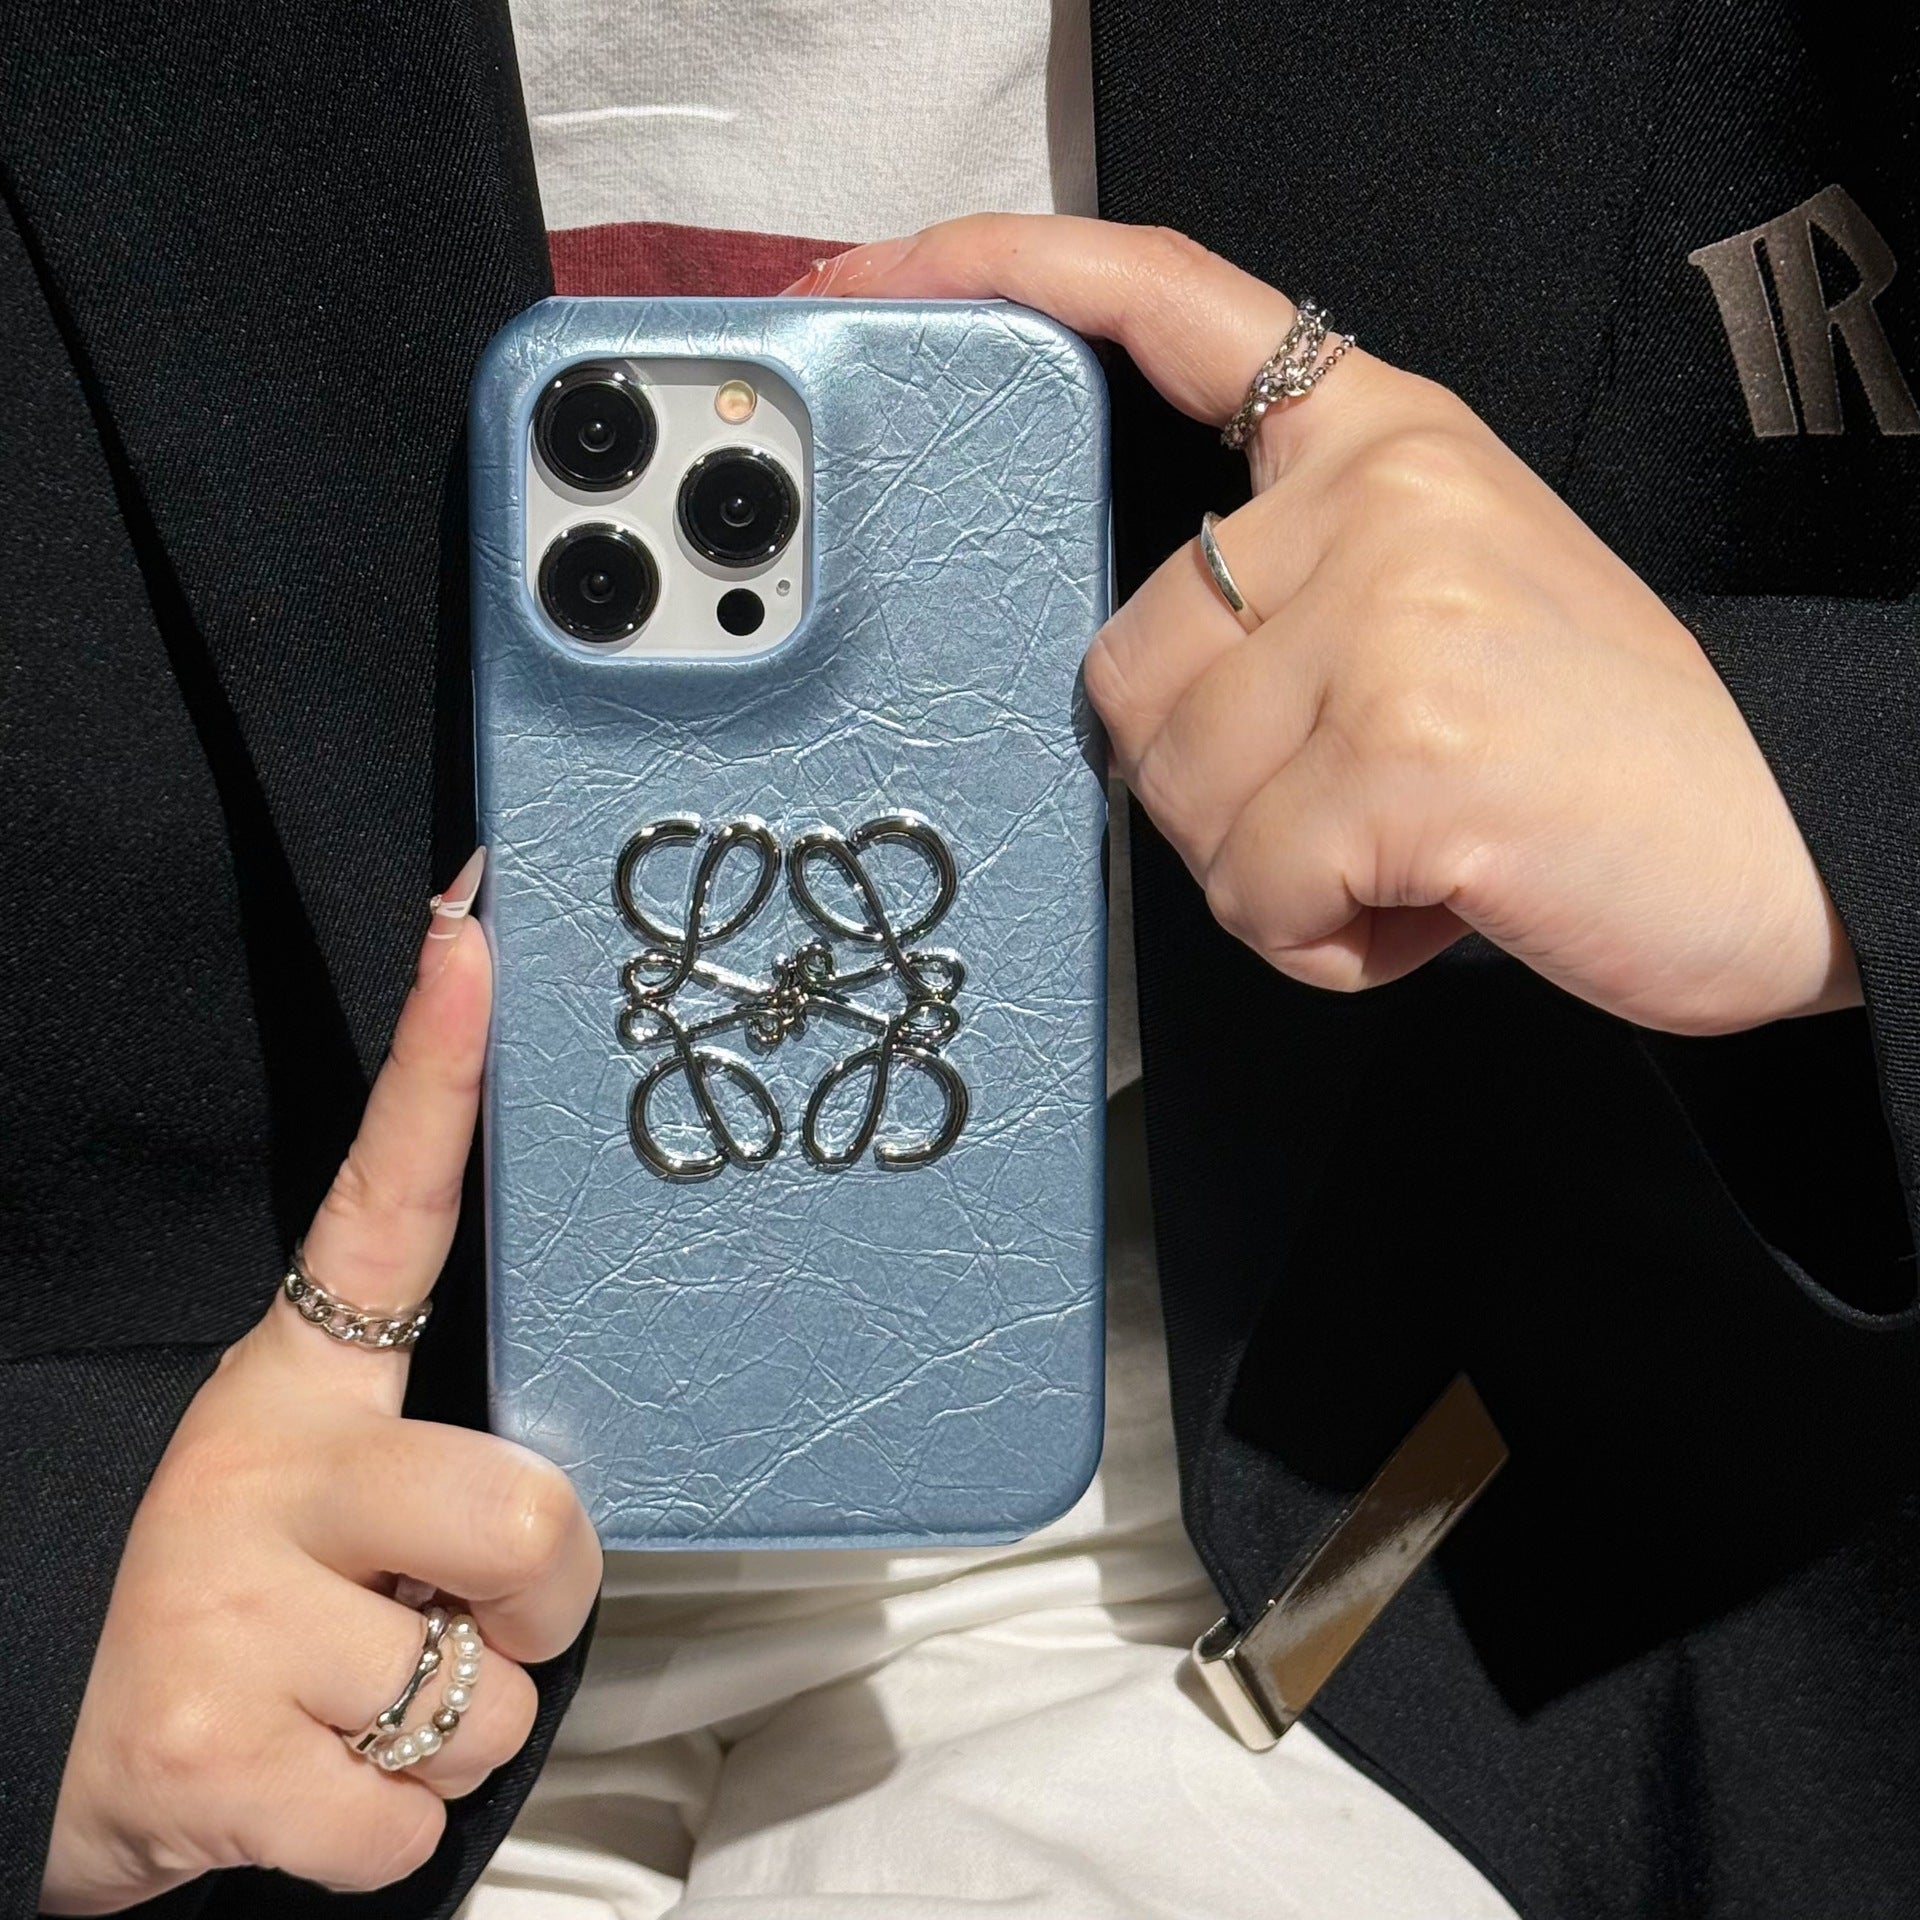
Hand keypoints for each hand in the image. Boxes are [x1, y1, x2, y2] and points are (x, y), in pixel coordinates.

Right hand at [41, 851, 601, 1912]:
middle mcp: (259, 1469)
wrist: (64, 1762)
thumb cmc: (244, 1613)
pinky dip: (385, 1834)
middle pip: (535, 1522)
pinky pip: (410, 1820)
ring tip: (346, 1705)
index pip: (385, 1200)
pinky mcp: (200, 1763)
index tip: (475, 933)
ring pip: (492, 1695)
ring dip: (454, 1730)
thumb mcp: (322, 1504)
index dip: (437, 1068)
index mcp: (298, 1385)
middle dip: (543, 1604)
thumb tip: (561, 1509)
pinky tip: (300, 1791)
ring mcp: (221, 1614)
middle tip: (469, 1616)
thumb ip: (438, 1467)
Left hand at [790, 217, 1860, 1034]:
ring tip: (1409, 847)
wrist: (1791, 847)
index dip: (1006, 273)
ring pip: (1175, 792)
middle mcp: (1378, 498)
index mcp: (1384, 440)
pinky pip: (1253, 892)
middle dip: (1208, 777)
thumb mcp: (1447, 600)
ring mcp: (1393, 614)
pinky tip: (1427, 903)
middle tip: (1350, 798)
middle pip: (1122, 661)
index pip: (1169, 307)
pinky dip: (1324, 942)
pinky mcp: (1407, 748)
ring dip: (1271, 868)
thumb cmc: (1597, 748)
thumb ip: (1290, 584)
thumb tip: (1133, 669)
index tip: (876, 276)